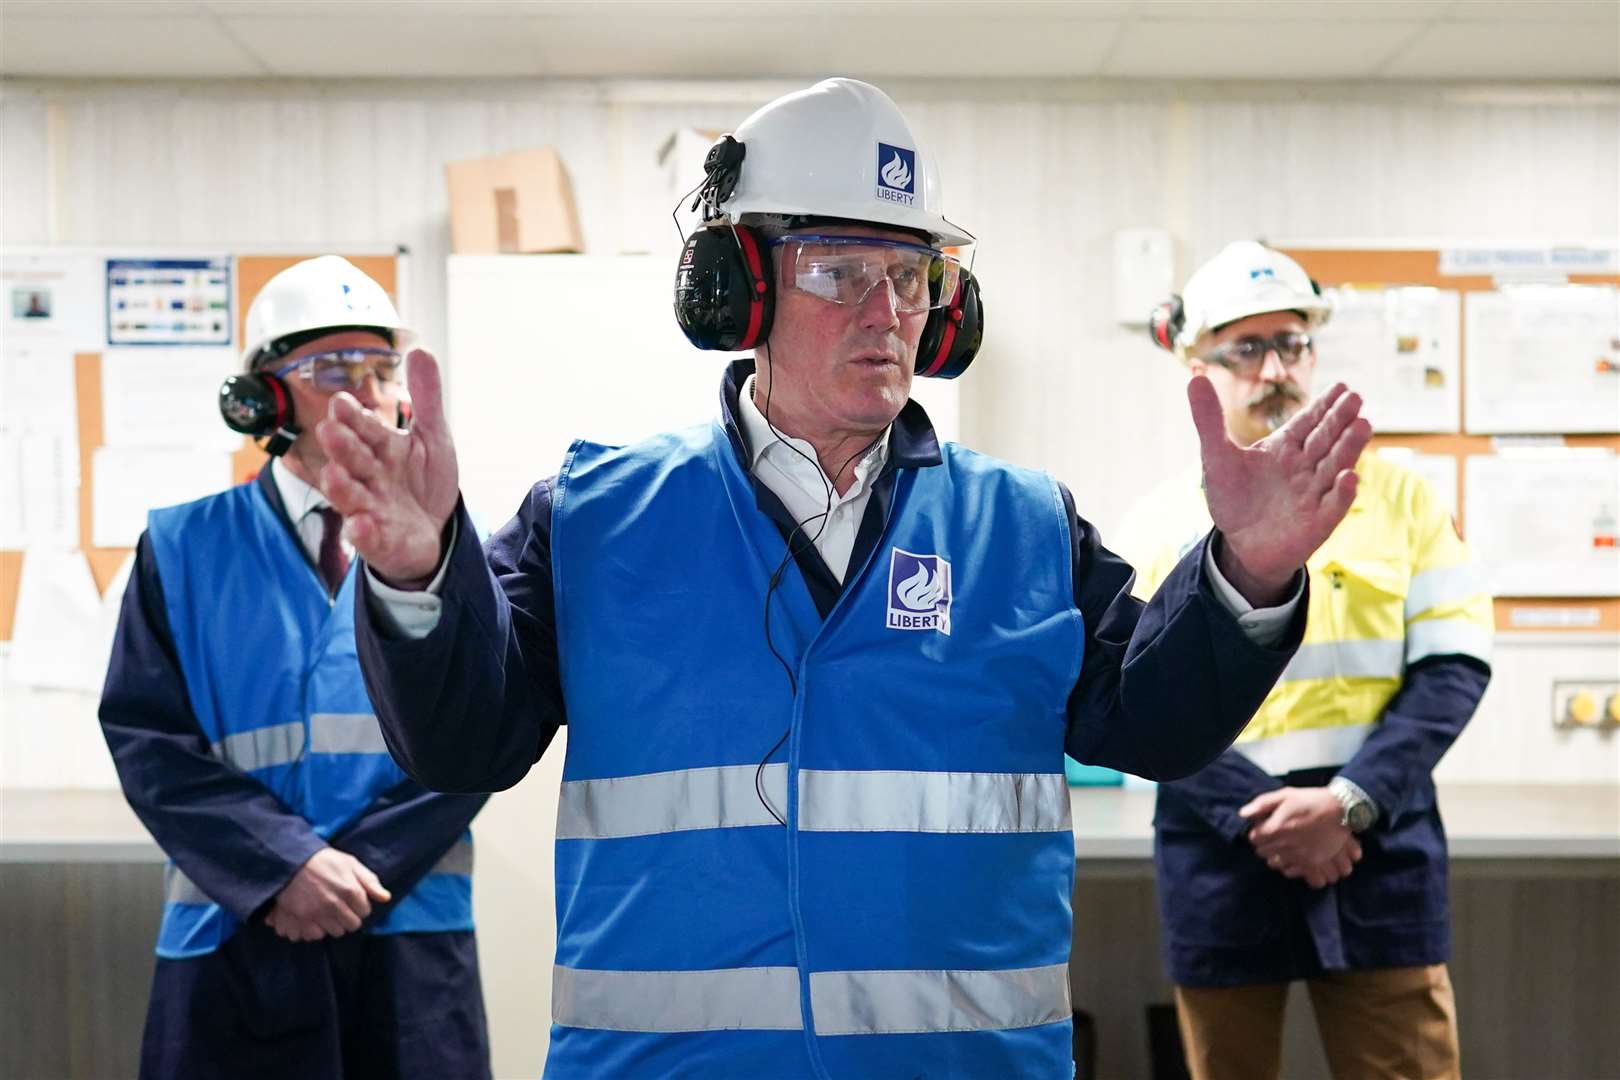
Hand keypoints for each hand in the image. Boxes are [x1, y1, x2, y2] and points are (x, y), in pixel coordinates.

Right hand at [265, 848, 391, 942]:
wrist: (293, 861)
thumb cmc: (324, 861)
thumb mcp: (351, 863)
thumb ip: (370, 881)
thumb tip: (386, 898)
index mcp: (350, 890)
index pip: (365, 911)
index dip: (360, 906)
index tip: (353, 901)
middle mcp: (336, 904)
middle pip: (352, 925)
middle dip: (350, 917)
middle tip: (342, 908)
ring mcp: (318, 912)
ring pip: (337, 932)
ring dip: (336, 924)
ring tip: (330, 913)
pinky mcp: (303, 918)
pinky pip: (317, 935)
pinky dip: (318, 929)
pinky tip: (318, 919)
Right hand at [317, 349, 459, 584]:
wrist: (435, 532)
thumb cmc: (424, 482)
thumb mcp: (432, 437)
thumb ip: (426, 397)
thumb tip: (420, 349)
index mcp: (381, 449)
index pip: (363, 428)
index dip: (353, 417)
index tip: (341, 402)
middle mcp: (370, 477)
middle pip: (352, 458)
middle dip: (342, 445)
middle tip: (330, 430)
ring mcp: (372, 509)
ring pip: (351, 497)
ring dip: (341, 487)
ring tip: (334, 474)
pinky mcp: (380, 541)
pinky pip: (368, 538)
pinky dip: (363, 533)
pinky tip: (361, 524)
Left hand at [1190, 378, 1371, 605]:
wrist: (1240, 546)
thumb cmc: (1233, 499)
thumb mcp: (1216, 457)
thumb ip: (1209, 419)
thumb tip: (1194, 376)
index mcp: (1285, 449)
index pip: (1308, 422)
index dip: (1324, 405)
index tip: (1341, 386)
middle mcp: (1305, 467)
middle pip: (1326, 439)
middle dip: (1340, 420)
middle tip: (1355, 397)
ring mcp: (1314, 494)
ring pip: (1335, 466)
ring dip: (1349, 447)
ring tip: (1362, 424)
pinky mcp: (1317, 523)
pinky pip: (1333, 506)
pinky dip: (1341, 492)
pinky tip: (1348, 477)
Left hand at [1240, 787, 1360, 887]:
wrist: (1341, 809)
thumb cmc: (1312, 800)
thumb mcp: (1286, 794)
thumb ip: (1262, 804)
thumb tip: (1243, 813)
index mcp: (1277, 827)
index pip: (1254, 838)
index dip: (1256, 833)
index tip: (1262, 829)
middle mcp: (1286, 844)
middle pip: (1263, 853)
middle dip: (1264, 845)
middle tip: (1270, 838)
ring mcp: (1300, 855)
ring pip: (1275, 864)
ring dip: (1274, 857)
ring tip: (1280, 849)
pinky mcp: (1313, 863)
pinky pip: (1293, 872)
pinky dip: (1289, 868)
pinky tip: (1290, 860)